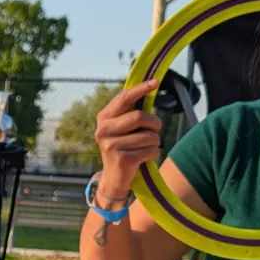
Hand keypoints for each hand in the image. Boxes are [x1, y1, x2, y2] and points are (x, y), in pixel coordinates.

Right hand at [93, 82, 161, 200]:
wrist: (114, 178)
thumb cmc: (123, 147)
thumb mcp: (121, 128)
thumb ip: (130, 112)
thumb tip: (150, 88)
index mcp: (103, 118)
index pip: (124, 98)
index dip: (141, 89)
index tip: (156, 82)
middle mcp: (103, 130)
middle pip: (139, 117)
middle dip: (154, 123)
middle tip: (156, 128)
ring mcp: (111, 146)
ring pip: (148, 136)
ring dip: (155, 142)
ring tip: (147, 147)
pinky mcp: (122, 160)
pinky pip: (150, 150)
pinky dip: (154, 153)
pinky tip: (145, 157)